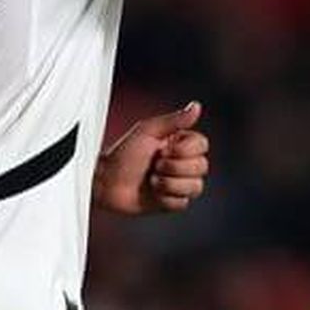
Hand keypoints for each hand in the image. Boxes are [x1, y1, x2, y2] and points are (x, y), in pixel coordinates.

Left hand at [94, 102, 211, 215]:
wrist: (107, 182)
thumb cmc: (123, 154)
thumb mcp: (148, 131)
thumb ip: (174, 120)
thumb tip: (196, 106)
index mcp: (179, 143)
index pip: (202, 145)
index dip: (184, 150)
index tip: (161, 149)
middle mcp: (182, 163)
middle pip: (202, 166)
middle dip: (174, 168)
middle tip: (154, 165)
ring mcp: (178, 184)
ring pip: (196, 187)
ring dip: (169, 184)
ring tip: (152, 180)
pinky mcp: (172, 202)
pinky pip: (183, 203)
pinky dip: (165, 199)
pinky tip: (152, 193)